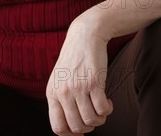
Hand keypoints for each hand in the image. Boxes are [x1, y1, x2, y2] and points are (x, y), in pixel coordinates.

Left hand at [46, 17, 112, 134]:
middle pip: (77, 127)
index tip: (81, 131)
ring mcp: (78, 87)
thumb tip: (72, 131)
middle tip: (93, 115)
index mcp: (52, 93)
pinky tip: (107, 101)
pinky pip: (102, 110)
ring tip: (101, 107)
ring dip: (100, 119)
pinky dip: (108, 110)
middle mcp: (63, 92)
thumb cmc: (75, 59)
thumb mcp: (60, 79)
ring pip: (91, 121)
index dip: (71, 135)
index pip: (58, 128)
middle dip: (88, 126)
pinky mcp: (94, 81)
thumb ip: (62, 100)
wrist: (85, 35)